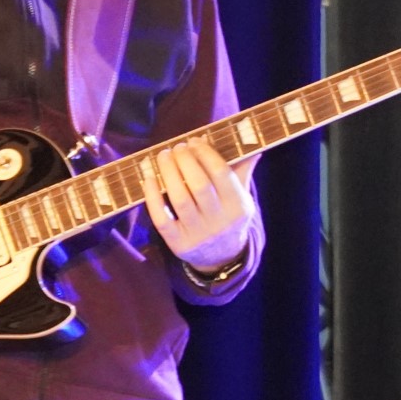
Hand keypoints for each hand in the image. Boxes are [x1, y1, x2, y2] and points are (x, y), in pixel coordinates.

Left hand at [142, 139, 258, 272]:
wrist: (222, 258)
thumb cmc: (228, 217)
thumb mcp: (241, 197)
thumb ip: (242, 170)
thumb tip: (252, 143)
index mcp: (238, 205)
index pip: (221, 173)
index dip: (205, 153)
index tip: (194, 141)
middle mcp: (219, 221)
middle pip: (199, 184)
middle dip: (185, 160)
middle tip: (177, 147)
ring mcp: (198, 233)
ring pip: (180, 199)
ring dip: (168, 173)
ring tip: (163, 156)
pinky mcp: (178, 243)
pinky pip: (162, 219)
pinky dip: (152, 198)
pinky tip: (148, 179)